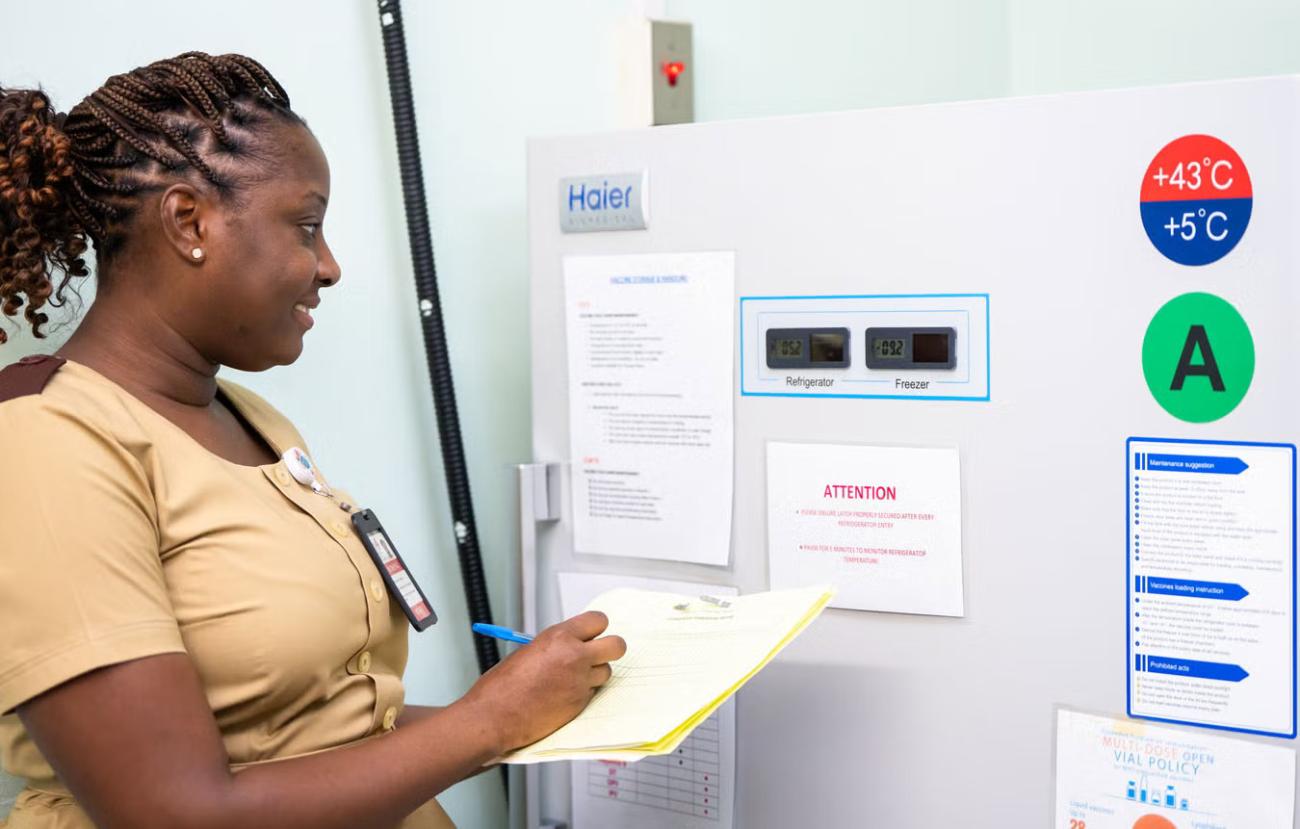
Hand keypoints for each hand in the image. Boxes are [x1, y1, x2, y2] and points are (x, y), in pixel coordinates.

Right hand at [460, 611, 626, 752]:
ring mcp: (579, 682)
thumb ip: (555, 645)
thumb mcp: (528, 651)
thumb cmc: (501, 687)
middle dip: (609, 648)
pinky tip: (563, 695)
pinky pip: (593, 692)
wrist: (494, 717)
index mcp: (559, 637)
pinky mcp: (580, 704)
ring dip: (594, 673)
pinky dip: (582, 692)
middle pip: (616, 645)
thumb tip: (571, 644)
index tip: (591, 633)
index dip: (595, 628)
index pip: (598, 620)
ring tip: (572, 678)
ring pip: (606, 672)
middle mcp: (574, 657)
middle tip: (597, 653)